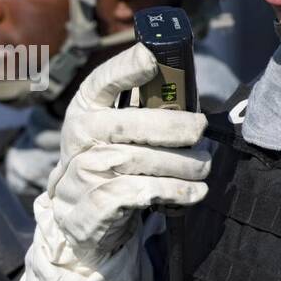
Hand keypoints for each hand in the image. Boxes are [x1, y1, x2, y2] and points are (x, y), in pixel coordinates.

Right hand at [43, 43, 210, 262]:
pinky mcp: (89, 208)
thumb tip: (187, 88)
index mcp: (85, 110)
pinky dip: (171, 191)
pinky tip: (193, 192)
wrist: (80, 221)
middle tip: (199, 129)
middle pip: (124, 124)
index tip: (152, 59)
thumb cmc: (112, 167)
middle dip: (169, 126)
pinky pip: (135, 193)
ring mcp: (79, 174)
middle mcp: (78, 138)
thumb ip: (143, 112)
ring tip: (202, 167)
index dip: (125, 69)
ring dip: (179, 164)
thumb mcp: (118, 136)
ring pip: (134, 160)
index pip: (100, 82)